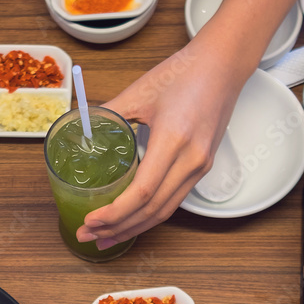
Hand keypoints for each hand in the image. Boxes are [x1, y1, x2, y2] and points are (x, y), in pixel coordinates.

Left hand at [77, 39, 245, 247]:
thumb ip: (109, 113)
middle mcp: (191, 160)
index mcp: (173, 140)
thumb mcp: (139, 92)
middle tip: (89, 236)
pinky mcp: (202, 168)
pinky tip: (132, 221)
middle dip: (118, 228)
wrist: (222, 66)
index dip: (115, 212)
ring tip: (107, 238)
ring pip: (164, 211)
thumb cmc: (184, 73)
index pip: (142, 191)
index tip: (91, 220)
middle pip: (152, 209)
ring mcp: (200, 167)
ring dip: (134, 228)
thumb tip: (82, 129)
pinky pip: (174, 200)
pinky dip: (150, 215)